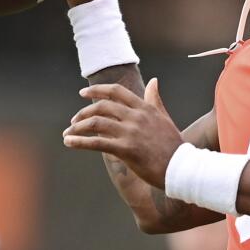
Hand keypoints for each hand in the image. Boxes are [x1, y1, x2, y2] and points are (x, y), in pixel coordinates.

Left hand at [63, 78, 181, 186]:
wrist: (182, 168)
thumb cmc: (174, 145)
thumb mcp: (165, 118)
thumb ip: (155, 99)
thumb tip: (153, 81)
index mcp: (145, 108)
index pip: (116, 92)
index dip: (97, 90)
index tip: (83, 93)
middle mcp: (136, 117)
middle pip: (102, 107)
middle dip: (83, 112)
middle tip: (74, 120)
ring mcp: (131, 133)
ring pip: (96, 123)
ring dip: (77, 127)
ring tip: (68, 133)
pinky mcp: (126, 149)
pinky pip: (96, 143)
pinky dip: (79, 142)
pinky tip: (69, 142)